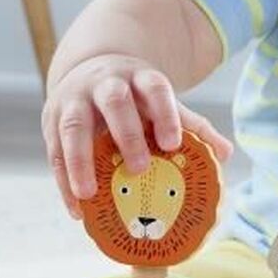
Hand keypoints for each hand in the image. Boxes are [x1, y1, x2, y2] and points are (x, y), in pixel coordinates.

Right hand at [41, 53, 233, 218]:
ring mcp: (75, 100)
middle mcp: (105, 84)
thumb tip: (225, 154)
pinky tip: (77, 208)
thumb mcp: (163, 103)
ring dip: (80, 161)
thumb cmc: (137, 97)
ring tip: (89, 195)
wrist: (91, 69)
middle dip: (126, 134)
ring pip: (73, 126)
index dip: (166, 114)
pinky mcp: (52, 120)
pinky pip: (54, 150)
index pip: (155, 89)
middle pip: (114, 101)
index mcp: (139, 78)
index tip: (173, 143)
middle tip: (140, 168)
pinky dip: (63, 180)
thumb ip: (193, 126)